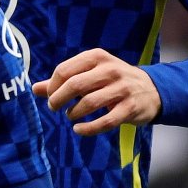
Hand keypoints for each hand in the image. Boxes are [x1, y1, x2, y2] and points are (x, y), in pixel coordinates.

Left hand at [32, 49, 161, 136]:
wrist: (152, 90)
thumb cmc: (112, 81)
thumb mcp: (90, 74)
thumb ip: (63, 81)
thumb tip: (35, 89)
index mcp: (97, 57)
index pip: (65, 70)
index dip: (52, 86)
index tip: (50, 96)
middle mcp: (111, 70)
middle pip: (75, 85)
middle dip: (59, 99)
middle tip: (54, 107)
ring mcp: (122, 89)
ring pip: (89, 103)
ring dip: (73, 113)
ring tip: (70, 116)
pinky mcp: (130, 108)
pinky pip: (105, 121)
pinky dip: (88, 128)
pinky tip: (78, 130)